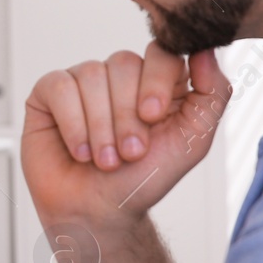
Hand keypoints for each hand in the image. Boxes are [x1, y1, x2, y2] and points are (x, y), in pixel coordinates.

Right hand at [20, 43, 229, 230]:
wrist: (97, 213)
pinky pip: (60, 87)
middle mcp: (119, 74)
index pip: (161, 52)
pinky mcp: (50, 92)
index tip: (153, 117)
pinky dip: (73, 124)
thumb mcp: (192, 141)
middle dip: (127, 117)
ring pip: (92, 75)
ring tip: (105, 160)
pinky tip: (79, 151)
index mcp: (156, 80)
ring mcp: (83, 80)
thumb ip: (213, 94)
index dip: (156, 81)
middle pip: (124, 63)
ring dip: (100, 127)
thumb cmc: (142, 179)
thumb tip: (205, 50)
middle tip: (130, 154)